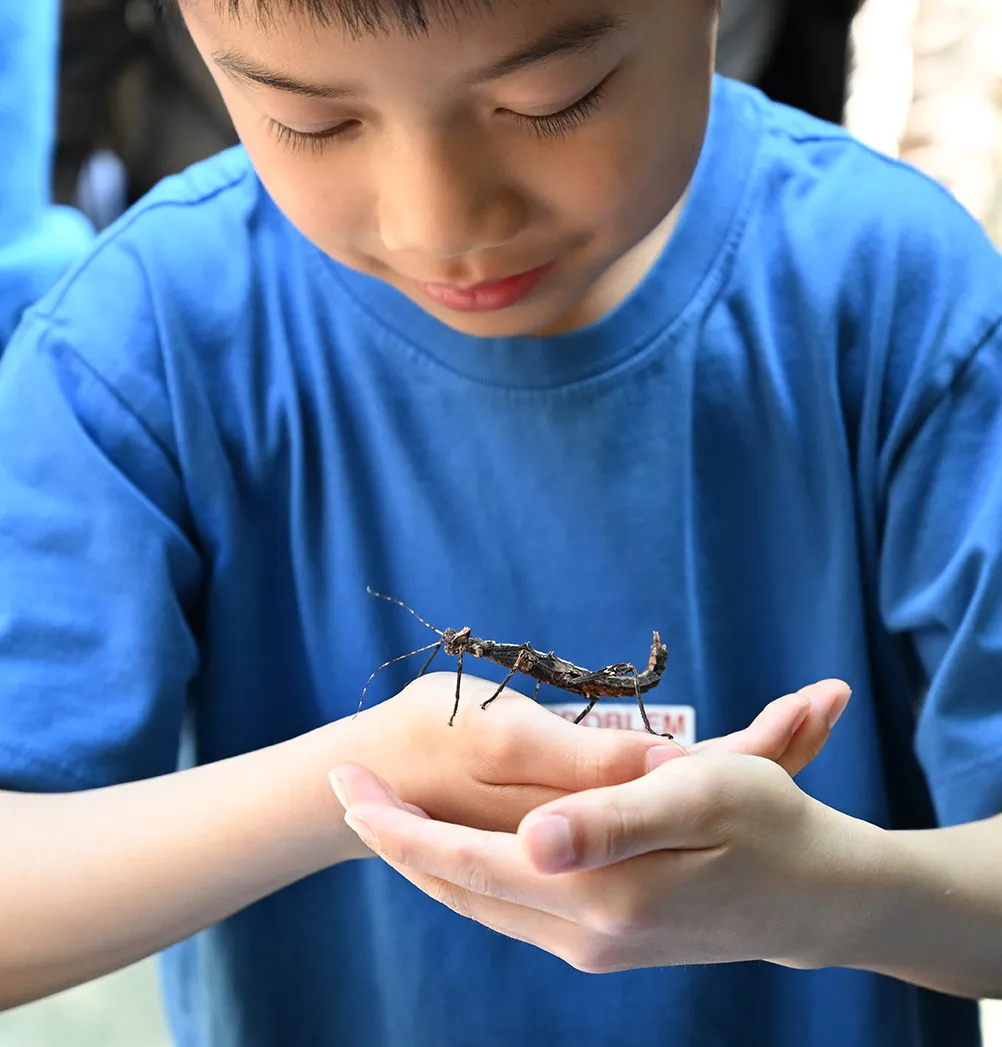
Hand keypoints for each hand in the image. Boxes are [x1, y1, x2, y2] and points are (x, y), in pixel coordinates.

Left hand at [331, 680, 860, 970]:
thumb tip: (527, 841)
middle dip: (396, 842)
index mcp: (602, 895)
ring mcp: (593, 946)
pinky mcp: (604, 943)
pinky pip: (511, 910)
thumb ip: (607, 820)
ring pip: (481, 903)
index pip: (469, 861)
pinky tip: (452, 849)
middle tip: (346, 793)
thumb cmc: (768, 826)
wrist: (819, 900)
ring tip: (381, 814)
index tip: (347, 788)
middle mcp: (586, 935)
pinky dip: (468, 876)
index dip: (401, 827)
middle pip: (462, 888)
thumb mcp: (700, 795)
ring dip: (426, 861)